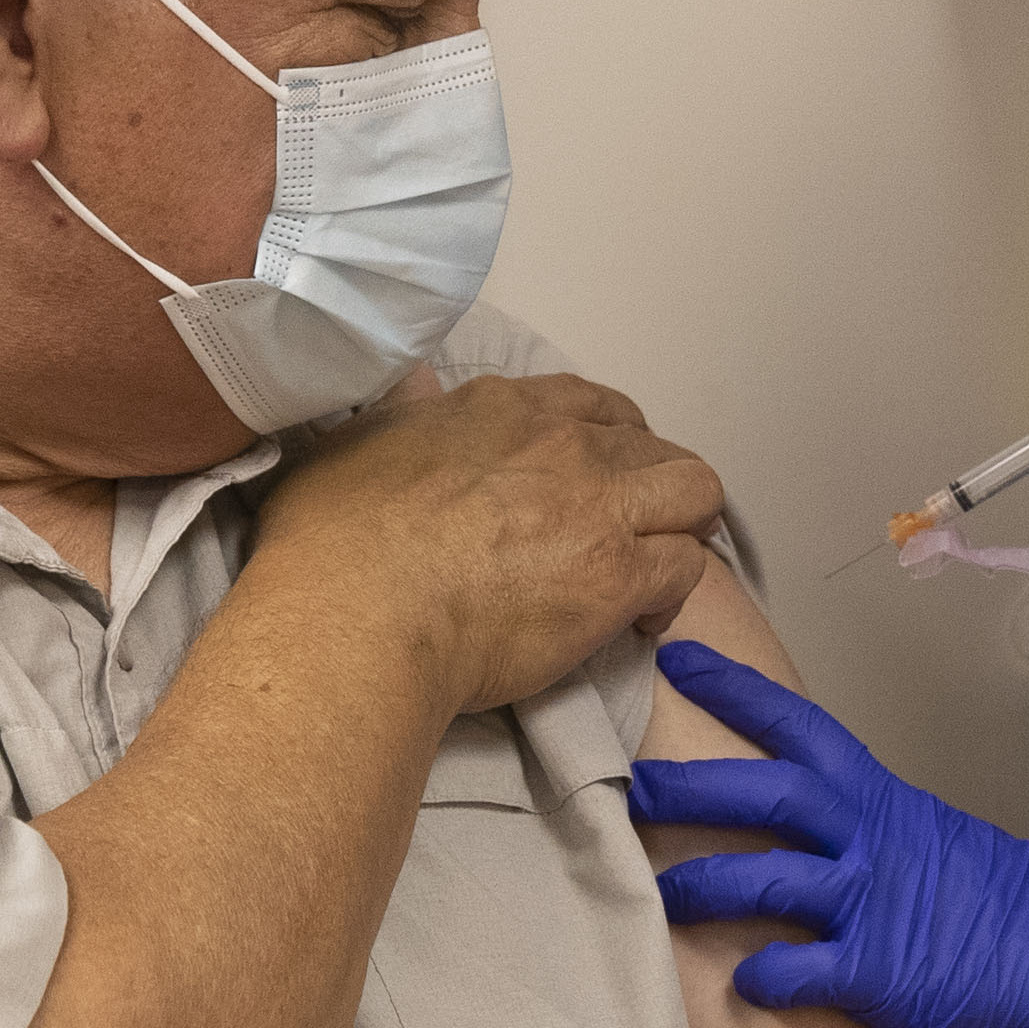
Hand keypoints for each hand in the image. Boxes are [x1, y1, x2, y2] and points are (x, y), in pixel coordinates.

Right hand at [260, 371, 722, 713]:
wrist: (354, 614)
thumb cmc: (333, 544)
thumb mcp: (358, 444)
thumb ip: (400, 419)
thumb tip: (406, 404)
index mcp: (500, 407)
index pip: (591, 404)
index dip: (608, 442)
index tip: (595, 480)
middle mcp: (562, 444)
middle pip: (653, 447)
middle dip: (653, 487)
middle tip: (630, 533)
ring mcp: (597, 507)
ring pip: (695, 494)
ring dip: (682, 530)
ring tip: (652, 572)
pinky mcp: (617, 576)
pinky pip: (687, 570)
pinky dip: (672, 598)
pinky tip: (638, 623)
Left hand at [636, 643, 1028, 1027]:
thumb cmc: (1019, 911)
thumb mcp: (942, 843)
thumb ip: (876, 831)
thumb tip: (823, 831)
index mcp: (889, 804)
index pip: (801, 730)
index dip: (736, 693)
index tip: (679, 662)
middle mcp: (876, 844)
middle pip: (767, 795)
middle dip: (690, 789)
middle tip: (631, 787)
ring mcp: (876, 908)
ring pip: (763, 881)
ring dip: (699, 888)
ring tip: (656, 898)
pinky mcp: (881, 977)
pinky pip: (798, 972)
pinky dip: (761, 977)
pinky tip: (743, 985)